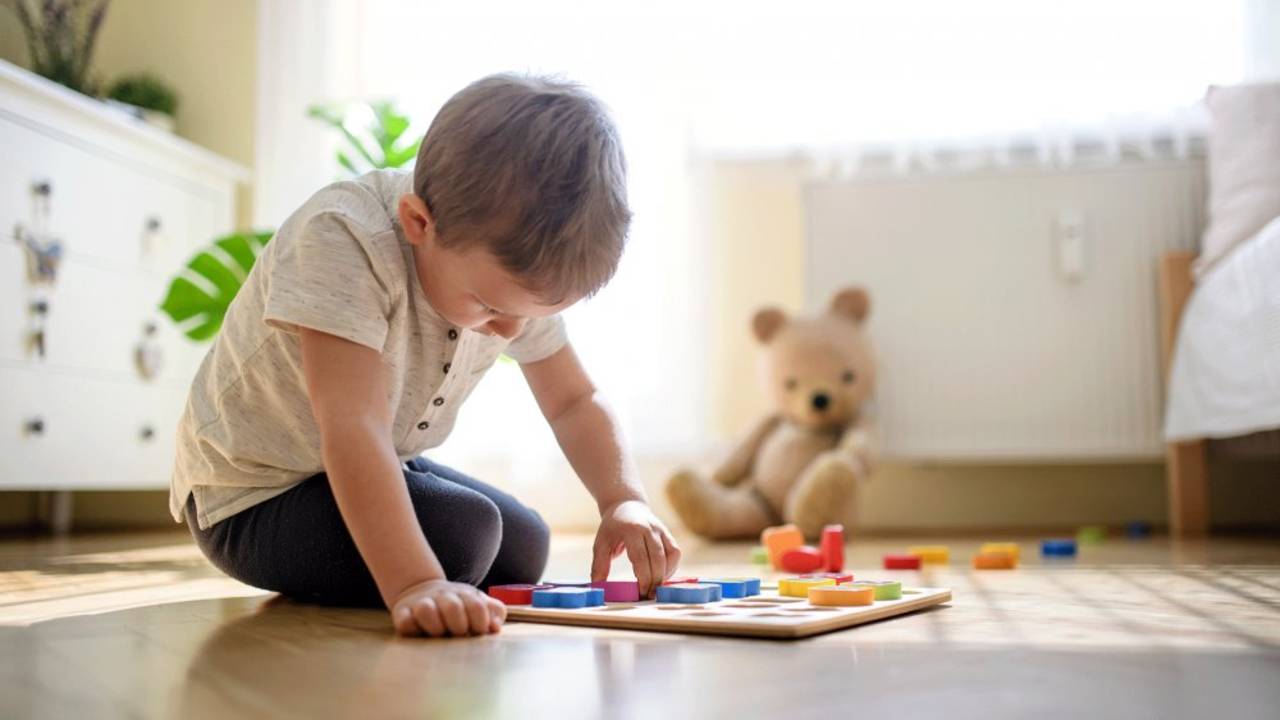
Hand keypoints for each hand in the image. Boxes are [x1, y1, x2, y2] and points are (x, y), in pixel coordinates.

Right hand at [389, 578, 506, 637]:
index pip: (477, 607)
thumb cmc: (457, 605)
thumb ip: (494, 612)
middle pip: (453, 608)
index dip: (481, 623)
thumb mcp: (478, 603)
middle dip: (459, 626)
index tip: (478, 632)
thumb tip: (495, 627)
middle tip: (458, 634)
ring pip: (426, 611)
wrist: (421, 590)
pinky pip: (404, 621)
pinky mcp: (402, 613)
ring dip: (435, 627)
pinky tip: (419, 632)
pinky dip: (412, 628)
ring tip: (439, 633)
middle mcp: (442, 596)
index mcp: (464, 594)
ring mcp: (421, 603)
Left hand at [592, 500, 681, 597]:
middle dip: (654, 581)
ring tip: (655, 588)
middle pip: (657, 559)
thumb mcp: (600, 544)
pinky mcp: (668, 533)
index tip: (640, 593)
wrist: (626, 505)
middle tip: (648, 596)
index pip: (640, 558)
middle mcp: (649, 528)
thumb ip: (599, 565)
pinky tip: (661, 576)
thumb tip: (598, 587)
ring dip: (665, 575)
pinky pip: (675, 552)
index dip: (643, 578)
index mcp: (631, 530)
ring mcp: (661, 530)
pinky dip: (671, 567)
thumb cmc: (612, 527)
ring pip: (671, 556)